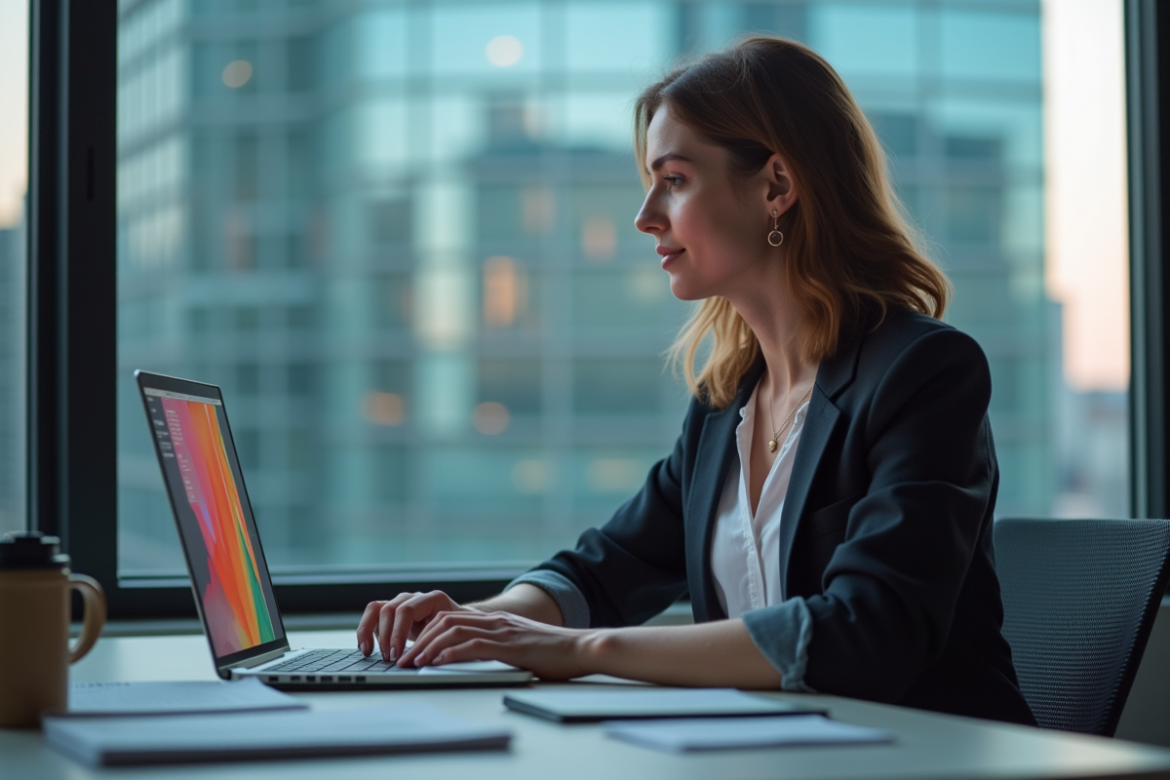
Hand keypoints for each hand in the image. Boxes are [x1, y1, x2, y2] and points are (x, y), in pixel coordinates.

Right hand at [356, 591, 476, 661]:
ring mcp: (402, 601)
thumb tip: (432, 657)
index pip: (407, 610)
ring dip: (372, 633)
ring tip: (372, 653)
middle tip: (389, 658)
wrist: (458, 623)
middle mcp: (415, 597)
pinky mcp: (391, 611)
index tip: (397, 654)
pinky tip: (366, 648)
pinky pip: (372, 614)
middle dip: (386, 636)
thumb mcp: (454, 635)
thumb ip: (443, 641)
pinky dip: (365, 630)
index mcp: (433, 599)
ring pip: (378, 609)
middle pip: (391, 610)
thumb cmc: (458, 631)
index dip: (398, 632)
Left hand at [398, 609, 593, 679]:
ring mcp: (502, 632)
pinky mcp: (510, 646)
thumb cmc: (554, 653)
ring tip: (414, 662)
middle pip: (445, 622)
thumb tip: (475, 659)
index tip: (411, 650)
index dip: (426, 632)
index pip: (450, 618)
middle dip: (420, 640)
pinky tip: (439, 661)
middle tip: (403, 658)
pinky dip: (453, 652)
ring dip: (429, 647)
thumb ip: (498, 647)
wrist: (581, 647)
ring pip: (454, 631)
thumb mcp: (519, 646)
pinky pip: (475, 645)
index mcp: (495, 621)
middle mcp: (495, 621)